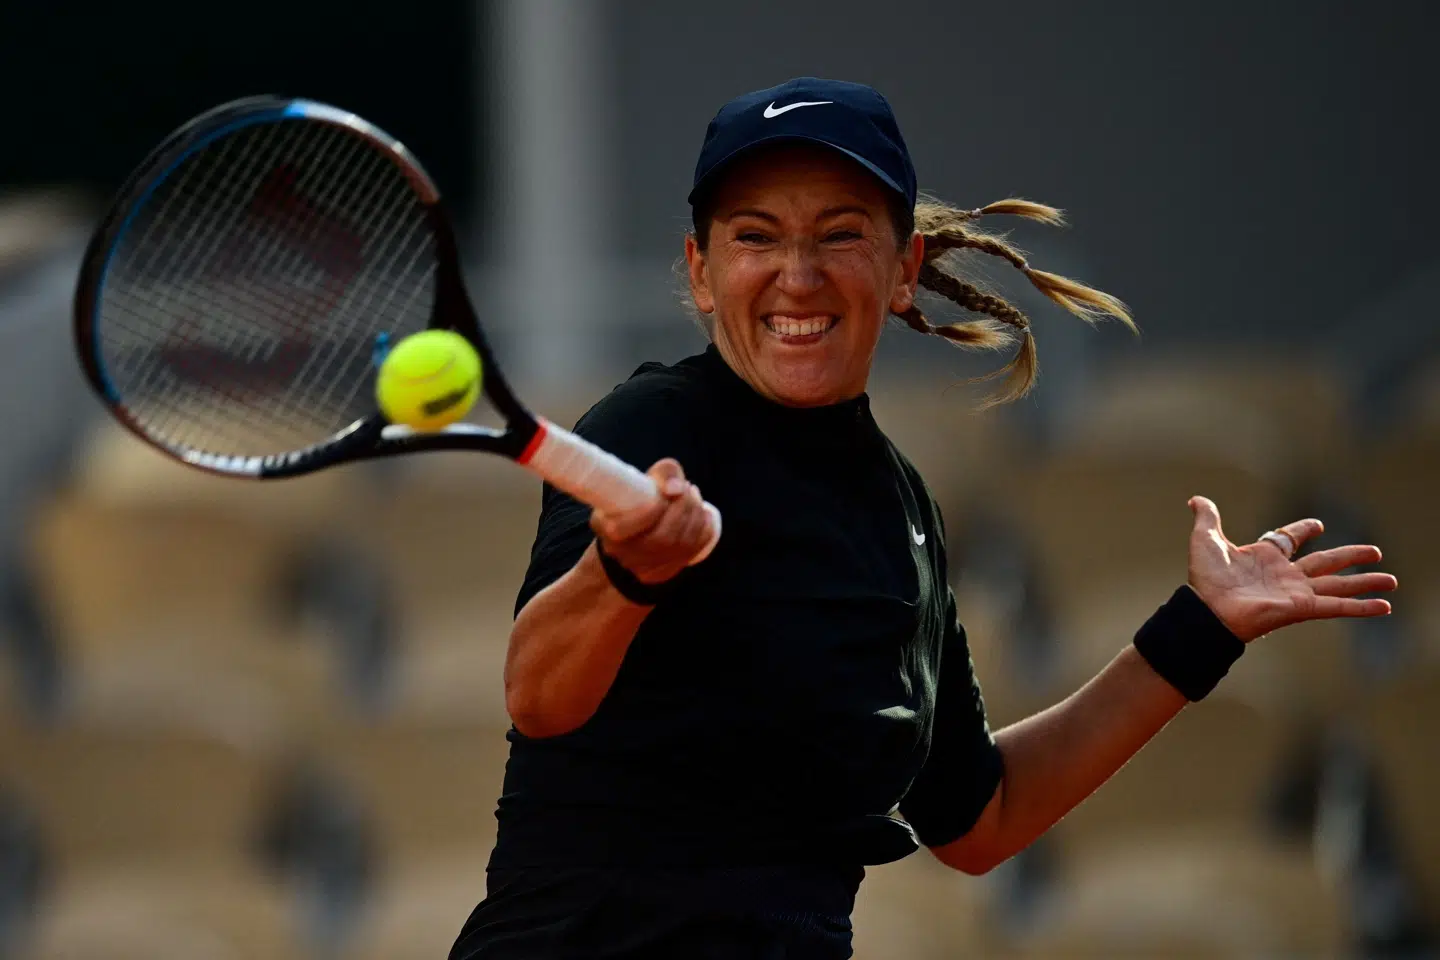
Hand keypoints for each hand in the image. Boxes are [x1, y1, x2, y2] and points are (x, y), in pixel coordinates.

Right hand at [589, 458, 711, 585]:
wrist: (630, 526)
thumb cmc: (638, 495)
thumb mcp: (644, 478)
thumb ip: (663, 474)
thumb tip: (677, 488)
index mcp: (608, 527)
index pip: (632, 526)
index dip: (654, 509)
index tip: (672, 488)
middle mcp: (623, 554)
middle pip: (663, 538)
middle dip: (684, 508)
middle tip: (688, 488)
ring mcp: (641, 568)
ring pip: (680, 547)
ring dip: (695, 517)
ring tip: (694, 497)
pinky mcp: (659, 573)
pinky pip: (689, 554)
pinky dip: (703, 532)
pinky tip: (702, 515)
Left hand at [1186, 496, 1396, 642]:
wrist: (1208, 608)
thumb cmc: (1205, 580)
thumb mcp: (1206, 540)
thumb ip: (1207, 518)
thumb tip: (1196, 500)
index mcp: (1265, 557)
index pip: (1289, 540)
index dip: (1301, 530)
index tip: (1315, 525)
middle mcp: (1285, 575)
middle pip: (1326, 562)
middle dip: (1350, 556)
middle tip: (1374, 552)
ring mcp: (1296, 592)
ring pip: (1339, 584)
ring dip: (1365, 583)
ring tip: (1391, 580)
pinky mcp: (1303, 609)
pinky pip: (1337, 606)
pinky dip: (1361, 607)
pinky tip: (1383, 606)